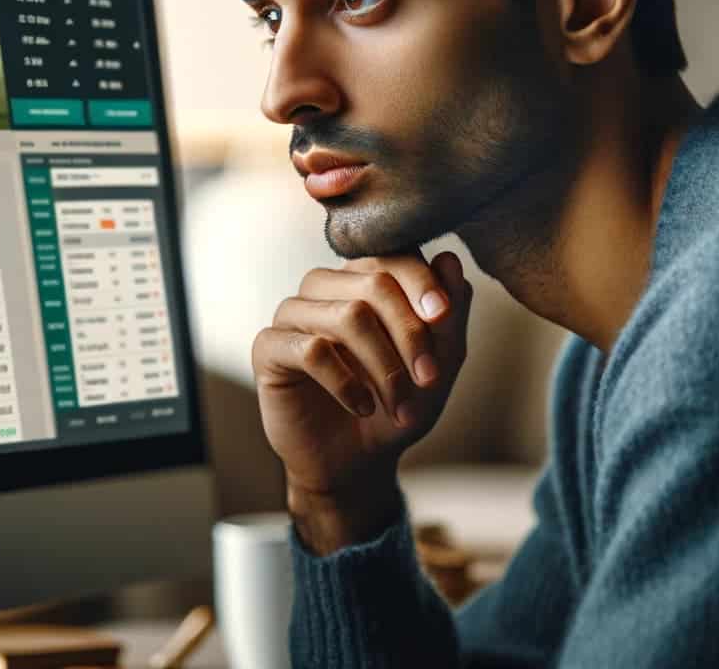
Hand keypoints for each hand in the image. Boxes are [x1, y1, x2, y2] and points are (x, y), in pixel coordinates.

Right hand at [252, 249, 472, 546]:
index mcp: (365, 278)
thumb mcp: (438, 366)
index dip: (422, 284)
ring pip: (347, 315)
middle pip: (374, 282)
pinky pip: (312, 350)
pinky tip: (361, 407)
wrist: (355, 463)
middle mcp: (327, 286)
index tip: (443, 317)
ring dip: (384, 366)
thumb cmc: (396, 406)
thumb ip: (448, 315)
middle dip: (410, 334)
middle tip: (429, 378)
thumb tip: (449, 260)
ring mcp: (294, 313)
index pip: (395, 256)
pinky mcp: (269, 346)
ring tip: (399, 405)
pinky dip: (346, 383)